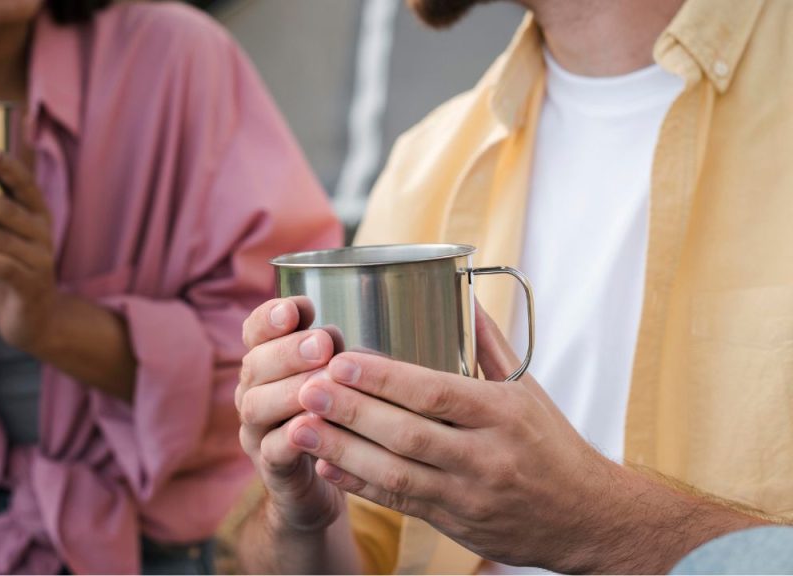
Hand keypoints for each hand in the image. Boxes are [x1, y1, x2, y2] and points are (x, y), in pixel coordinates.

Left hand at [0, 145, 56, 353]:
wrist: (34, 320)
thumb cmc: (8, 269)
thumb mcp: (1, 235)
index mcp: (37, 214)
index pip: (24, 182)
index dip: (4, 165)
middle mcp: (42, 232)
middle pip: (6, 208)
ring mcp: (40, 260)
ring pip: (0, 238)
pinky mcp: (31, 286)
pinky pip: (2, 266)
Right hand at [237, 297, 345, 533]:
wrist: (320, 485)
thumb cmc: (329, 418)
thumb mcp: (331, 376)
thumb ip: (327, 353)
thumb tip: (329, 332)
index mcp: (265, 365)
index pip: (254, 332)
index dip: (270, 317)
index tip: (297, 308)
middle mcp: (253, 394)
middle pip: (254, 364)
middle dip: (288, 350)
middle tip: (323, 343)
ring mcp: (257, 433)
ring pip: (258, 406)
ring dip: (290, 390)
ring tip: (322, 382)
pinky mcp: (272, 469)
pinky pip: (274, 451)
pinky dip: (293, 437)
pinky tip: (316, 424)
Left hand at [286, 306, 629, 571]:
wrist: (587, 519)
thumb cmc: (552, 444)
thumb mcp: (527, 389)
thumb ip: (487, 344)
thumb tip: (459, 291)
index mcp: (502, 414)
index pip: (435, 393)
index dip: (384, 379)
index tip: (342, 360)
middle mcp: (485, 456)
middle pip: (408, 433)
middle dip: (352, 412)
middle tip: (307, 389)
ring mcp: (468, 495)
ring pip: (395, 474)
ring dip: (342, 451)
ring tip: (299, 427)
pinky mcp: (454, 523)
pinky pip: (399, 504)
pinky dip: (358, 485)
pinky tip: (324, 464)